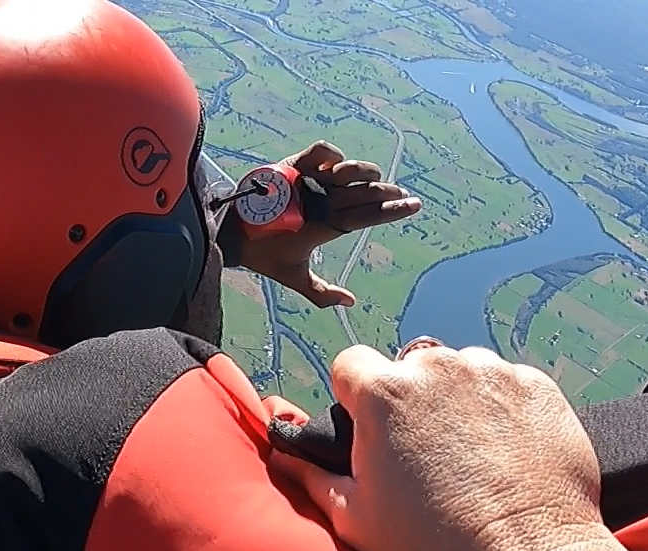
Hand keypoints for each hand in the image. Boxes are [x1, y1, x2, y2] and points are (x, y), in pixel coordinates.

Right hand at [233, 141, 422, 307]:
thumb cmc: (264, 254)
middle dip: (380, 190)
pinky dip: (330, 155)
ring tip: (344, 181)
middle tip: (390, 193)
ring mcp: (313, 181)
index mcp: (331, 222)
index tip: (414, 205)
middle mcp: (327, 199)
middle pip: (366, 189)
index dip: (392, 209)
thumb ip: (320, 292)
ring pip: (350, 168)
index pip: (369, 214)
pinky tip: (330, 169)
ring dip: (357, 171)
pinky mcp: (295, 165)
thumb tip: (351, 301)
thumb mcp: (293, 275)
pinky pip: (321, 152)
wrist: (233, 236)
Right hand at [268, 342, 647, 550]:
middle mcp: (436, 368)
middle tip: (422, 453)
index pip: (350, 364)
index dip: (355, 397)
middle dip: (410, 399)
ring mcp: (492, 374)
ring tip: (469, 457)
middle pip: (409, 366)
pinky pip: (507, 385)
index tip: (368, 428)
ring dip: (458, 401)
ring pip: (461, 372)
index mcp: (382, 394)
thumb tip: (283, 457)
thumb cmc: (432, 549)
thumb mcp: (354, 519)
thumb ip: (312, 477)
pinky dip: (503, 410)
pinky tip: (505, 456)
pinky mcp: (538, 388)